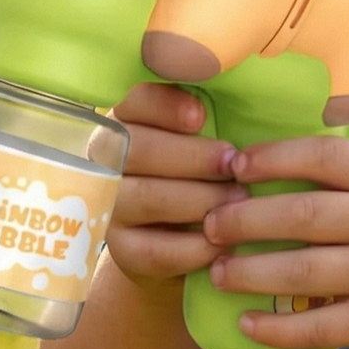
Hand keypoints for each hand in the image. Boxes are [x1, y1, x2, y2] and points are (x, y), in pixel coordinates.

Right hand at [106, 83, 248, 290]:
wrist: (171, 239)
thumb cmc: (194, 173)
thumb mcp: (197, 140)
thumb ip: (207, 121)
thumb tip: (242, 97)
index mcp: (125, 121)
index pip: (136, 102)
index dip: (166, 106)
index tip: (202, 116)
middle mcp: (105, 161)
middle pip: (140, 150)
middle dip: (194, 157)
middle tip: (235, 165)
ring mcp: (110, 208)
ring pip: (150, 198)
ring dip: (201, 199)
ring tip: (239, 199)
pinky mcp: (123, 252)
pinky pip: (158, 250)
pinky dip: (197, 246)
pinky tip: (226, 241)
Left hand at [202, 134, 348, 348]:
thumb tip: (279, 157)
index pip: (322, 157)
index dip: (271, 157)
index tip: (233, 164)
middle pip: (303, 214)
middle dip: (245, 218)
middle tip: (208, 223)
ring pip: (304, 271)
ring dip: (251, 271)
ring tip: (217, 270)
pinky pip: (320, 327)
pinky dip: (278, 327)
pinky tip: (246, 323)